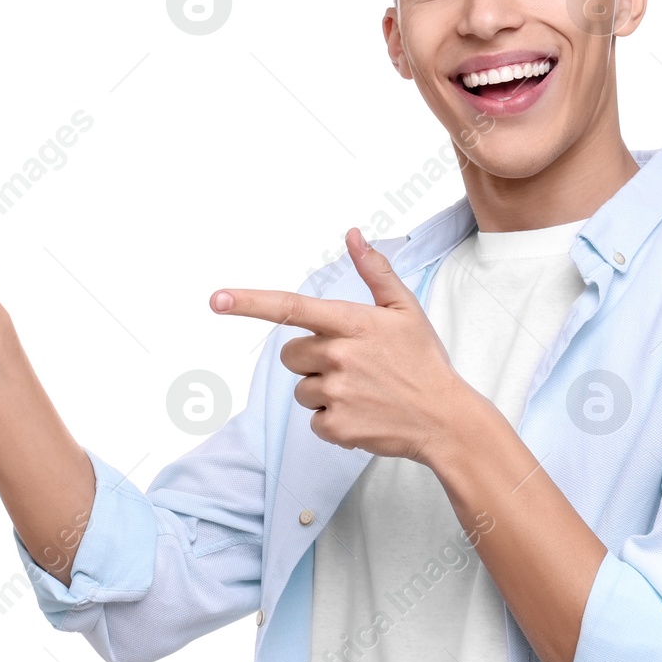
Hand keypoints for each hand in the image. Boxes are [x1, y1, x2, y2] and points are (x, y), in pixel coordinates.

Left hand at [211, 227, 492, 463]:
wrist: (445, 418)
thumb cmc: (423, 361)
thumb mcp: (405, 310)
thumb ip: (374, 271)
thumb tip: (352, 235)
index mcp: (351, 323)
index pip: (291, 308)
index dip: (250, 303)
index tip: (216, 300)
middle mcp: (339, 356)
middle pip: (290, 354)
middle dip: (311, 359)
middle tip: (351, 365)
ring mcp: (336, 394)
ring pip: (301, 389)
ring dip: (323, 391)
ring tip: (362, 392)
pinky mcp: (336, 427)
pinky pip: (313, 420)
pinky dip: (332, 420)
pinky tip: (362, 413)